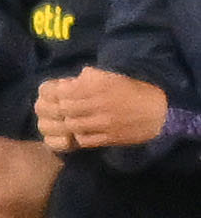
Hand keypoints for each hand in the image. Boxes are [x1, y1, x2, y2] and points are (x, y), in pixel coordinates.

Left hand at [37, 68, 169, 149]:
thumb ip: (90, 77)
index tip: (58, 93)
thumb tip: (67, 82)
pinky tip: (81, 132)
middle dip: (59, 108)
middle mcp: (100, 104)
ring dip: (67, 123)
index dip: (56, 93)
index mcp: (99, 86)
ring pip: (72, 125)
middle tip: (60, 108)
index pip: (63, 91)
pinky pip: (84, 140)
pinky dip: (78, 136)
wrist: (160, 113)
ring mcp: (104, 123)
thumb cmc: (134, 92)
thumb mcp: (113, 77)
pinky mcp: (110, 138)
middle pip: (64, 109)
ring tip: (70, 120)